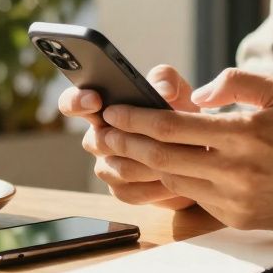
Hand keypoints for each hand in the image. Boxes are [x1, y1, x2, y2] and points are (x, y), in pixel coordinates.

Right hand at [57, 64, 198, 210]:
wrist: (199, 153)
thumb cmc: (180, 114)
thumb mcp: (177, 89)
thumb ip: (166, 79)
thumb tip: (161, 91)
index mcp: (104, 108)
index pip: (72, 103)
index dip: (77, 102)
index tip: (96, 100)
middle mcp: (99, 137)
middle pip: (96, 141)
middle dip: (128, 138)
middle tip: (156, 136)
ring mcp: (108, 166)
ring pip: (119, 168)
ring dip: (150, 163)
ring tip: (178, 157)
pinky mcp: (123, 191)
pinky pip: (131, 192)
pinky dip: (156, 187)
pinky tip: (178, 179)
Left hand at [98, 69, 272, 229]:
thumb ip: (236, 81)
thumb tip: (199, 93)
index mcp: (242, 134)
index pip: (172, 127)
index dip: (136, 119)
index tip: (113, 111)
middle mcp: (235, 170)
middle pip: (162, 158)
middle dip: (126, 145)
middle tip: (101, 134)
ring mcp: (236, 199)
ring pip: (173, 182)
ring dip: (142, 167)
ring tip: (118, 153)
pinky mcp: (240, 218)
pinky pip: (195, 199)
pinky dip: (173, 184)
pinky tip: (157, 172)